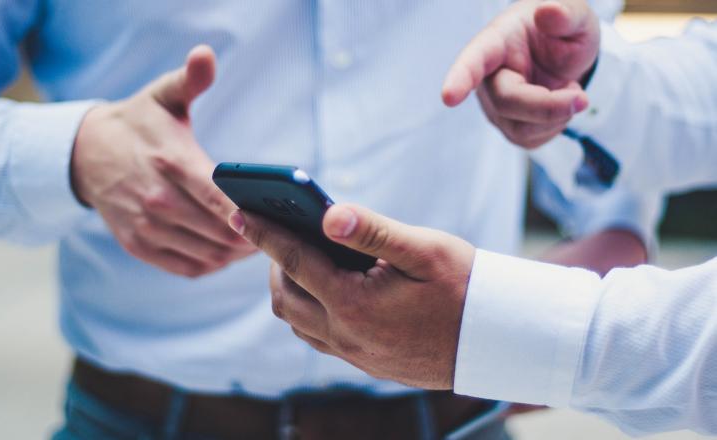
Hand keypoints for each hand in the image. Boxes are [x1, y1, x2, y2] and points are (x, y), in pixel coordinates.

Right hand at [71, 45, 254, 276]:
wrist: (86, 153)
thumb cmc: (138, 124)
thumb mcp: (163, 95)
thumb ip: (190, 79)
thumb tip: (205, 55)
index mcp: (171, 162)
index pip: (220, 198)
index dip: (250, 215)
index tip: (276, 218)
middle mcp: (157, 199)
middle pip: (220, 232)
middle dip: (254, 236)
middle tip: (279, 232)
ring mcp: (146, 226)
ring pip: (208, 254)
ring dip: (237, 254)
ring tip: (259, 243)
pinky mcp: (139, 245)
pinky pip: (187, 268)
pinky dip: (213, 265)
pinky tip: (228, 253)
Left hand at [229, 204, 475, 389]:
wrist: (498, 339)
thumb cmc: (465, 286)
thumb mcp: (424, 249)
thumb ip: (372, 230)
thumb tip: (328, 214)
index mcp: (355, 304)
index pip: (294, 262)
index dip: (264, 234)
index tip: (238, 212)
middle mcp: (346, 335)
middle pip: (285, 298)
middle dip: (273, 262)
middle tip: (277, 232)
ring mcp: (354, 354)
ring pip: (298, 322)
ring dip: (289, 288)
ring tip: (298, 257)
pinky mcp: (365, 363)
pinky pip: (318, 337)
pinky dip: (308, 309)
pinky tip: (324, 288)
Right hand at [442, 0, 599, 147]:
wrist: (566, 55)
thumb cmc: (563, 32)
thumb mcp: (576, 17)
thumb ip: (566, 13)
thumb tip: (549, 11)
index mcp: (496, 42)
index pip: (473, 60)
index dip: (460, 78)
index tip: (449, 97)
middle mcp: (487, 77)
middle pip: (507, 102)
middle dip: (548, 106)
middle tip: (582, 98)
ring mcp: (495, 106)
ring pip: (520, 128)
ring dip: (556, 116)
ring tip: (569, 90)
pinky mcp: (508, 127)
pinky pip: (530, 140)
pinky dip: (555, 126)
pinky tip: (559, 105)